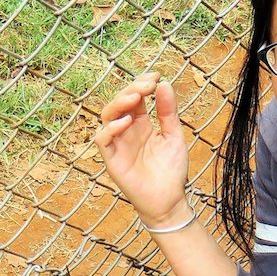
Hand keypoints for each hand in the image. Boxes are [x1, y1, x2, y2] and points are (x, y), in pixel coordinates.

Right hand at [93, 73, 190, 226]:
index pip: (135, 97)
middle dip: (132, 89)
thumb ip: (168, 112)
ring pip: (107, 116)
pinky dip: (111, 128)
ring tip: (136, 97)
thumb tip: (164, 84)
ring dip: (119, 103)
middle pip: (120, 102)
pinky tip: (127, 122)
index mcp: (141, 124)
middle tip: (148, 84)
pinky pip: (102, 140)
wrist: (169, 200)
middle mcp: (127, 131)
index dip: (141, 83)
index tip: (155, 75)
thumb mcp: (173, 136)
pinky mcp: (111, 159)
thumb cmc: (171, 170)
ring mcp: (118, 144)